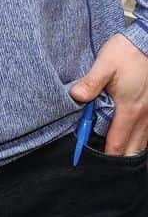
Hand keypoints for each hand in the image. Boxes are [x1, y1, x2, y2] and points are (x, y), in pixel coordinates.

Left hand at [71, 34, 147, 154]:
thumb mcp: (104, 65)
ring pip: (143, 143)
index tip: (92, 163)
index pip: (118, 142)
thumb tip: (75, 97)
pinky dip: (139, 140)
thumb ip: (90, 83)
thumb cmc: (126, 53)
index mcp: (130, 109)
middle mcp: (144, 116)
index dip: (107, 155)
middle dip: (119, 157)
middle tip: (102, 163)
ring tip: (114, 155)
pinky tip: (130, 139)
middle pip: (132, 148)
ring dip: (130, 150)